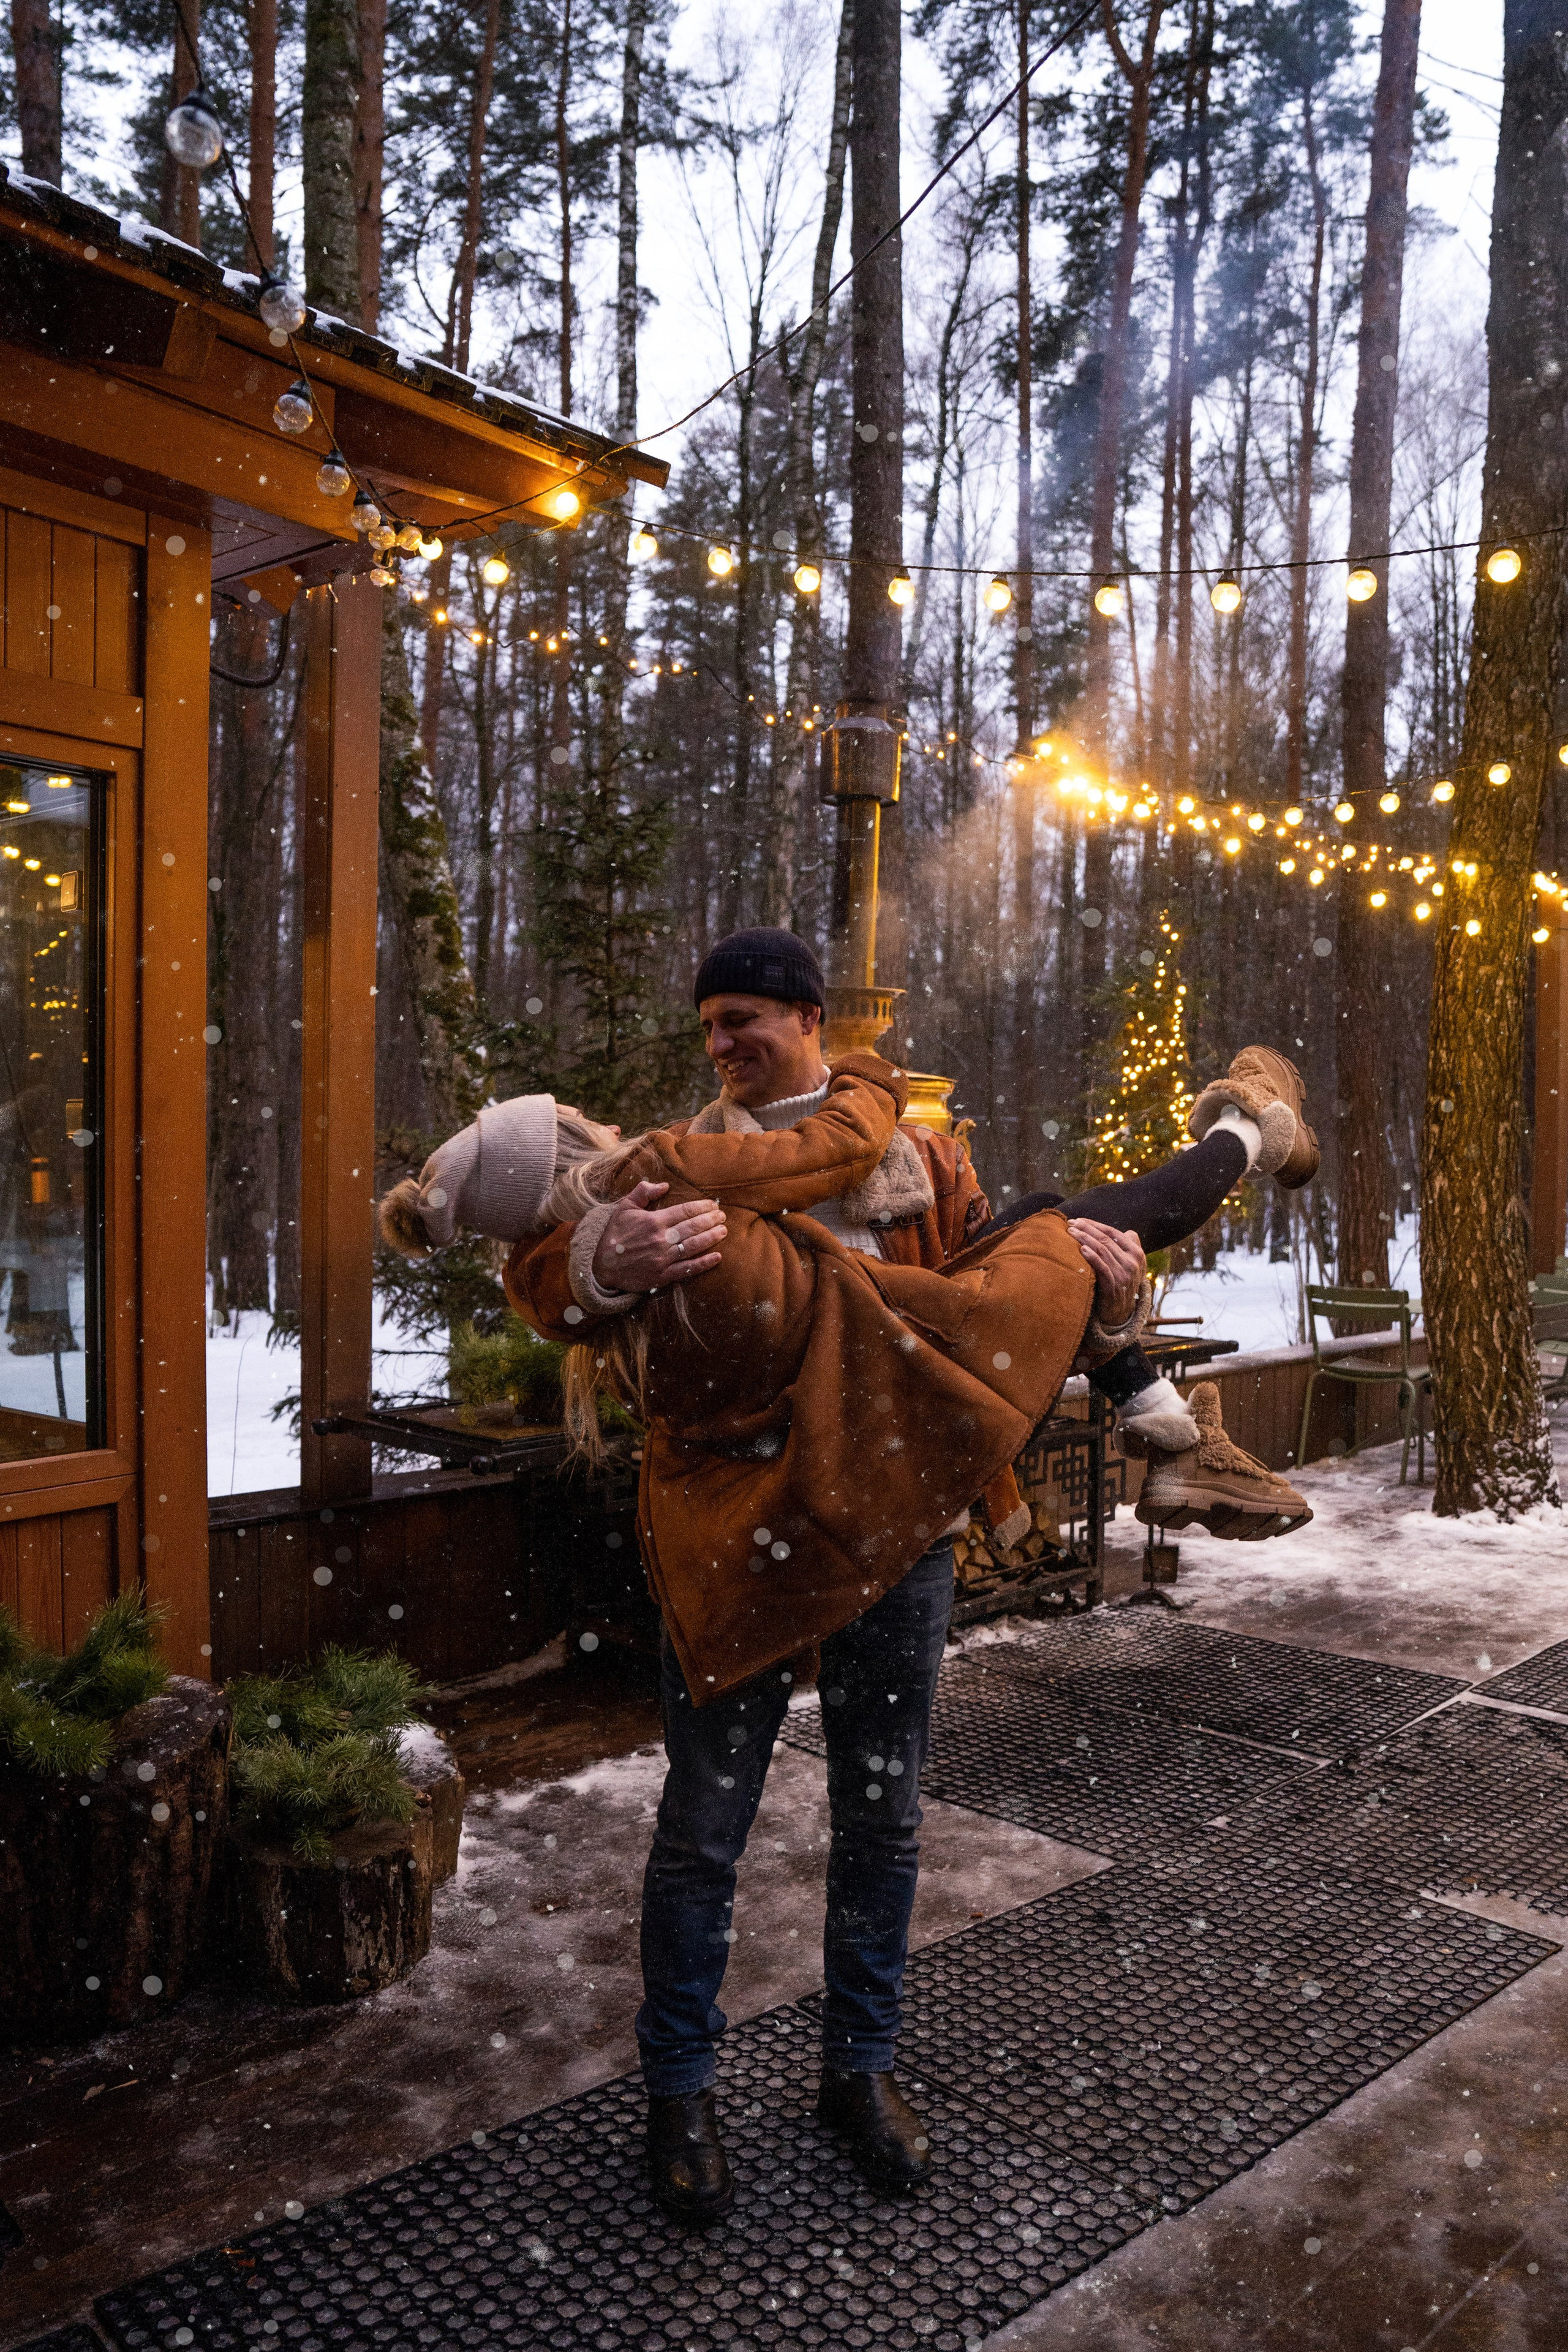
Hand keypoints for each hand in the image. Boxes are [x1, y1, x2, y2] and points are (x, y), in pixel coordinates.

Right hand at [592, 1180, 726, 1291]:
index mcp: (653, 1221)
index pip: (685, 1211)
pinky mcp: (662, 1276)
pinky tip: (717, 1257)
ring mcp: (663, 1258)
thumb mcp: (625, 1207)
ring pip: (694, 1246)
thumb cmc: (614, 1234)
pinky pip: (688, 1269)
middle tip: (723, 1216)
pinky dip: (704, 1263)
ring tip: (723, 1231)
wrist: (602, 1265)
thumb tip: (664, 1185)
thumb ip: (643, 1192)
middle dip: (711, 1220)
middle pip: (693, 1227)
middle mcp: (661, 1239)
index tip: (713, 1204)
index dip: (702, 1207)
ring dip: (711, 1237)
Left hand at [1068, 1218, 1145, 1327]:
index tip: (1078, 1220)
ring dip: (1084, 1239)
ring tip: (1070, 1233)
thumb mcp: (1129, 1263)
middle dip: (1086, 1229)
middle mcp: (1133, 1263)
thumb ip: (1128, 1247)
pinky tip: (1081, 1249)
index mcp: (1137, 1253)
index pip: (1113, 1232)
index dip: (1094, 1224)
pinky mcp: (1115, 1287)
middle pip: (1106, 1239)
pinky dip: (1091, 1257)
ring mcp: (1125, 1275)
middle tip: (1070, 1223)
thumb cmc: (1120, 1282)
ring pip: (1102, 1250)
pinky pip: (1102, 1268)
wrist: (1120, 1311)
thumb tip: (1128, 1231)